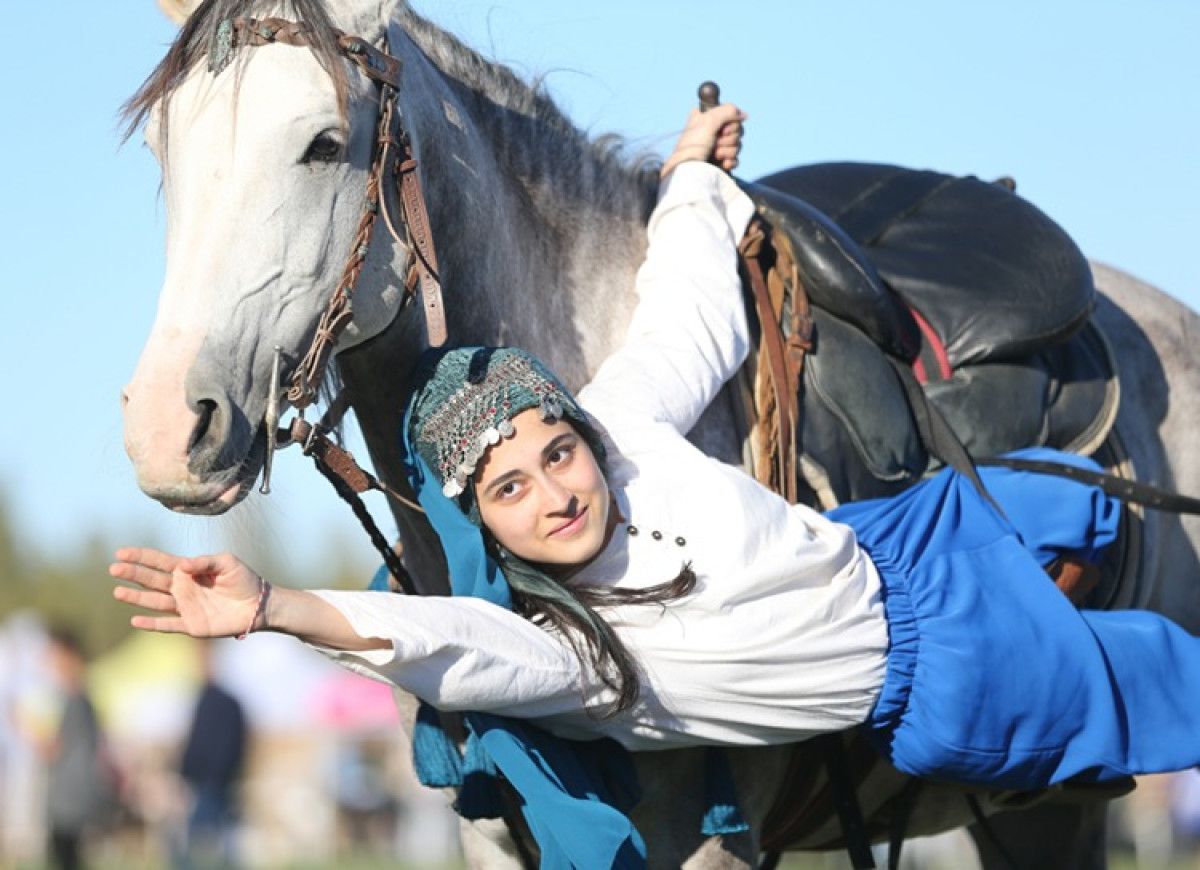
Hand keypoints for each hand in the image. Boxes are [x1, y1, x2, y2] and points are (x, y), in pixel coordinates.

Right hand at [110, 547, 262, 637]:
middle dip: (133, 574)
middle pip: (152, 580)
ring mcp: (184, 607)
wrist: (258, 605)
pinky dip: (152, 623)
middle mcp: (182, 588)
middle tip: (114, 569)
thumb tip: (183, 565)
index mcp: (188, 570)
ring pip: (154, 602)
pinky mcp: (191, 625)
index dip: (141, 557)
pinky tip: (135, 620)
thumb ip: (205, 561)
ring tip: (118, 592)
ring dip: (136, 597)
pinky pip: (167, 624)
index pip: (159, 562)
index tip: (121, 553)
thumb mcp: (227, 562)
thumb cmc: (243, 579)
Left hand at [661, 103, 746, 178]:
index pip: (732, 115)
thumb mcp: (708, 120)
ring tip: (714, 154)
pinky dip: (730, 161)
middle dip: (728, 138)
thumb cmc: (693, 144)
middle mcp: (712, 130)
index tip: (721, 129)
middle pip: (737, 130)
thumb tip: (744, 115)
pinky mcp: (720, 162)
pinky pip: (735, 159)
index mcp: (707, 117)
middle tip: (715, 142)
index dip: (731, 123)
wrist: (688, 171)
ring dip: (727, 150)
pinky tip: (721, 163)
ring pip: (737, 145)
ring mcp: (717, 147)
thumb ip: (728, 111)